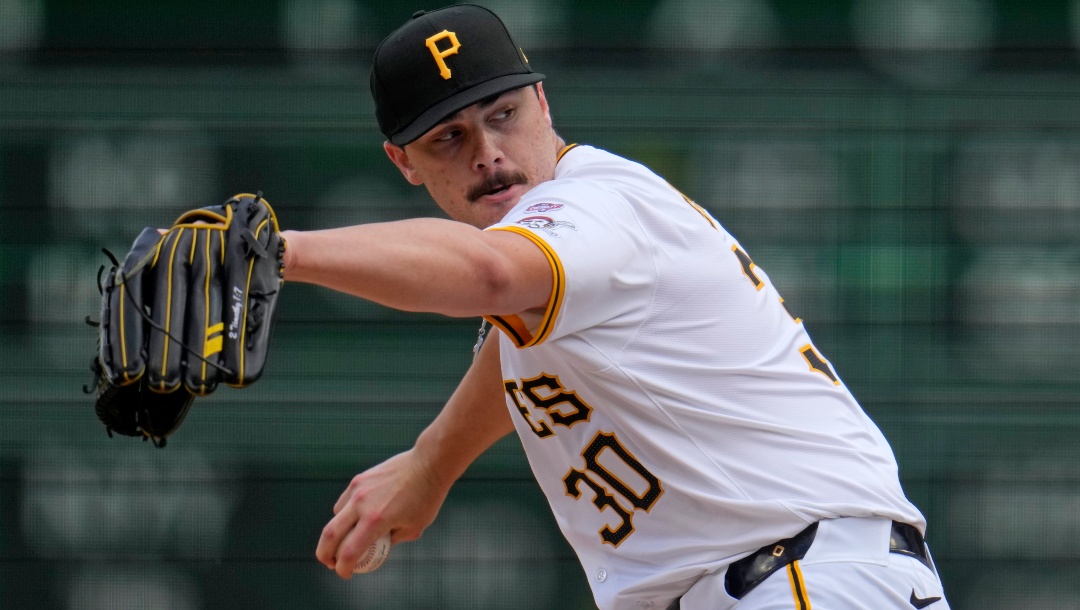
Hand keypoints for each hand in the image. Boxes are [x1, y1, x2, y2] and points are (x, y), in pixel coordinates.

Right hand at [316, 448, 449, 578]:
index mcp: (376, 521)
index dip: (344, 568)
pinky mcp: (359, 479)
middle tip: (330, 563)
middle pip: (329, 535)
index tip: (345, 574)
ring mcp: (358, 489)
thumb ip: (391, 540)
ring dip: (336, 532)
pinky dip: (344, 514)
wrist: (428, 464)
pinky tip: (354, 518)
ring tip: (346, 539)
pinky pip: (344, 501)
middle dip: (325, 554)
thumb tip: (377, 548)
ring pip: (335, 516)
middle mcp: (362, 504)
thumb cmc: (426, 498)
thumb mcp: (413, 528)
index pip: (349, 552)